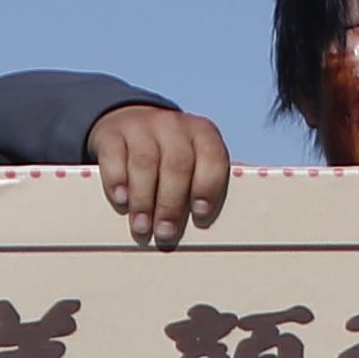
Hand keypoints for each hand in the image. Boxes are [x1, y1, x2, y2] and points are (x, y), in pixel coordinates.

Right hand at [87, 100, 231, 249]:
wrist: (129, 123)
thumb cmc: (170, 155)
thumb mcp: (195, 159)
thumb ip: (212, 180)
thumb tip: (245, 210)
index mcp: (203, 133)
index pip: (211, 157)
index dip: (208, 187)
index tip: (200, 215)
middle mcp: (174, 125)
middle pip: (177, 165)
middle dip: (172, 204)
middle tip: (166, 234)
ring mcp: (142, 126)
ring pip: (145, 163)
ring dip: (143, 200)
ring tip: (142, 228)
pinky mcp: (112, 133)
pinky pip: (114, 156)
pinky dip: (118, 181)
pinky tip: (121, 200)